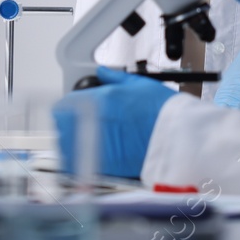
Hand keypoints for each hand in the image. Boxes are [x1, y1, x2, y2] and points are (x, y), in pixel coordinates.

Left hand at [52, 66, 176, 178]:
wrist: (178, 138)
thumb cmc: (164, 112)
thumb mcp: (140, 84)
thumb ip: (115, 78)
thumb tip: (103, 73)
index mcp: (101, 99)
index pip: (64, 104)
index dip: (68, 107)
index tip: (74, 109)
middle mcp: (94, 121)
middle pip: (61, 124)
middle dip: (67, 123)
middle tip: (80, 124)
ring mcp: (97, 144)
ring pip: (66, 145)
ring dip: (71, 141)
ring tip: (86, 140)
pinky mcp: (103, 166)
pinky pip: (78, 164)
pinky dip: (80, 161)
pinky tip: (92, 155)